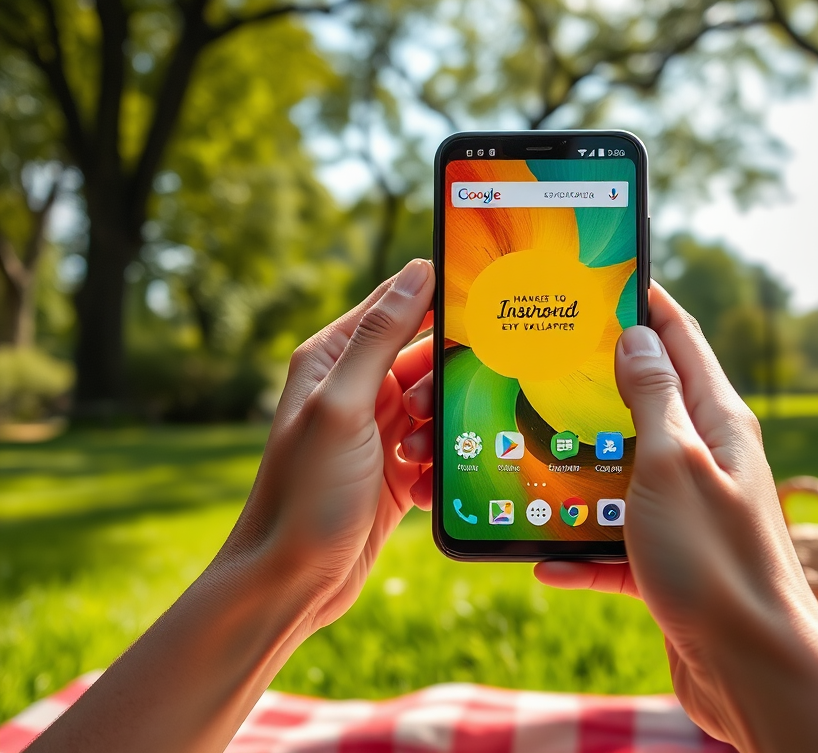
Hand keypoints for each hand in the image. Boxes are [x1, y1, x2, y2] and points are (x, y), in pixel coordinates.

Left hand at [218, 258, 435, 631]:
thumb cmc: (305, 492)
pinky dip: (438, 467)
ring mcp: (379, 430)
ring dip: (440, 430)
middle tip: (433, 411)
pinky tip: (417, 491)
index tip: (488, 307)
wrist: (292, 582)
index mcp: (334, 357)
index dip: (442, 300)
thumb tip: (419, 270)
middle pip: (429, 358)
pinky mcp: (397, 470)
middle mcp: (358, 388)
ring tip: (413, 458)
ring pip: (441, 406)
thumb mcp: (343, 406)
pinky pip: (439, 450)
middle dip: (446, 382)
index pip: (399, 304)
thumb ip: (380, 337)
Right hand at [536, 283, 817, 752]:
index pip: (681, 340)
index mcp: (717, 422)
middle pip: (649, 401)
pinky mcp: (674, 560)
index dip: (646, 303)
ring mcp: (691, 510)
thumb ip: (653, 397)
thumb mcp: (672, 463)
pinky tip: (548, 557)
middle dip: (600, 379)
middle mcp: (708, 459)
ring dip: (584, 464)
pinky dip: (585, 547)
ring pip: (627, 470)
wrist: (753, 670)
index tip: (607, 277)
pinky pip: (619, 544)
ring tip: (533, 451)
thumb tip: (638, 336)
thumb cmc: (716, 561)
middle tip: (546, 360)